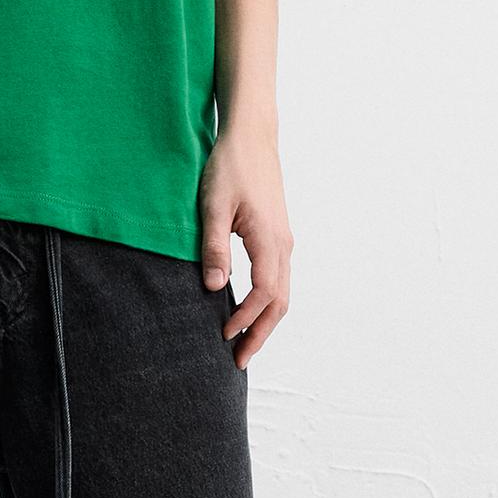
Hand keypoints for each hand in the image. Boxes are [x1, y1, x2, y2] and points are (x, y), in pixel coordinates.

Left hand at [199, 126, 291, 365]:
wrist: (251, 137)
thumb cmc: (230, 167)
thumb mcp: (213, 206)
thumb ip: (214, 248)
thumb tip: (215, 288)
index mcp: (269, 240)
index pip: (264, 294)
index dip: (246, 318)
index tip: (225, 336)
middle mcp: (283, 245)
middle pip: (280, 302)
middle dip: (261, 333)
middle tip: (239, 360)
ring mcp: (284, 241)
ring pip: (282, 292)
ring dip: (265, 321)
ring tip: (245, 342)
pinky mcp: (277, 236)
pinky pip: (278, 278)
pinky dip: (268, 302)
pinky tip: (249, 309)